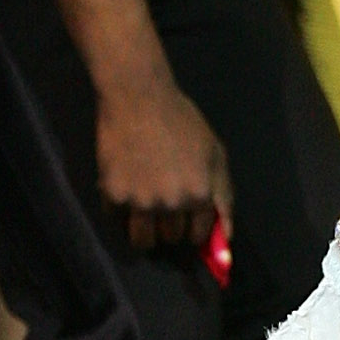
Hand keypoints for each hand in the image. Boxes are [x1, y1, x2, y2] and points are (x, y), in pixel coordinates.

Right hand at [97, 70, 232, 252]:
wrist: (138, 99)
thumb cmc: (181, 122)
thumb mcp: (215, 154)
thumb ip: (223, 196)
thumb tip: (226, 237)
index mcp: (200, 195)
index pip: (198, 235)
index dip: (194, 230)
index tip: (187, 222)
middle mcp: (171, 204)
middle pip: (171, 237)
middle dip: (171, 226)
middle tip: (164, 204)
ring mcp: (140, 202)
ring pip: (142, 240)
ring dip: (145, 231)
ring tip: (145, 210)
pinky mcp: (113, 195)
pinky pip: (117, 220)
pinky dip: (121, 210)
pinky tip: (126, 187)